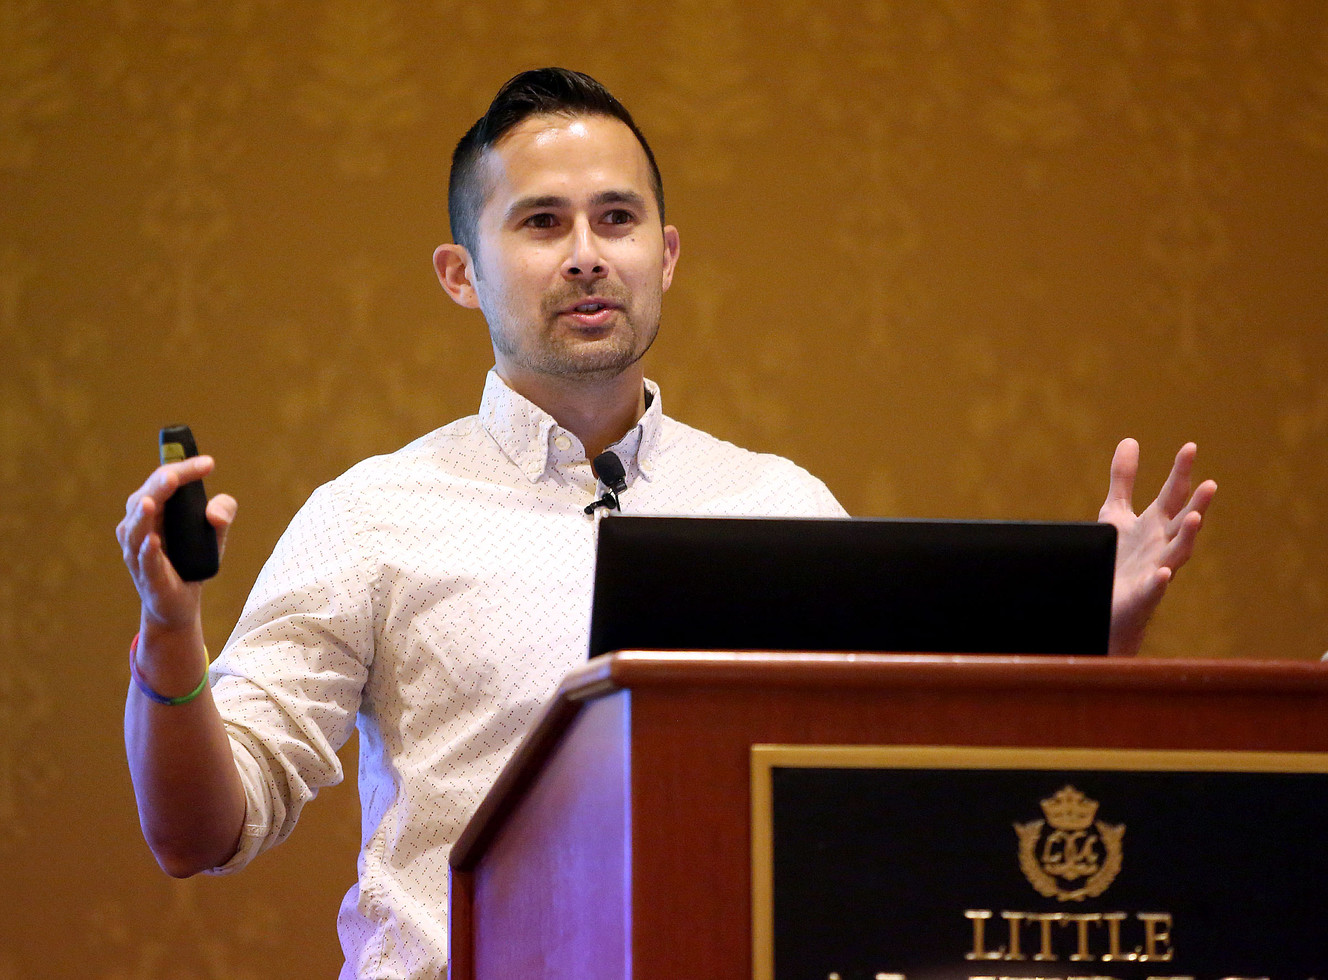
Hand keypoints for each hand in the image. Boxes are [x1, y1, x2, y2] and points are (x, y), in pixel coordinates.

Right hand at [117, 456, 236, 633]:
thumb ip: (222, 513)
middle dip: (161, 485)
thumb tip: (215, 512)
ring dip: (143, 515)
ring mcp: (138, 553)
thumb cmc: (191, 560)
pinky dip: (147, 550)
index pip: (162, 482)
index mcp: (152, 511)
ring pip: (135, 530)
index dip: (183, 470)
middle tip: (176, 475)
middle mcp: (138, 528)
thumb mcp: (214, 533)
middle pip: (144, 499)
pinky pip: (144, 562)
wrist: (179, 602)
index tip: (209, 463)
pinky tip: (153, 540)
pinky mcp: (147, 577)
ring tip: (152, 501)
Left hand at [1098, 439, 1215, 656]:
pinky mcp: (1143, 594)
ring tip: (1195, 518)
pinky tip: (1164, 572)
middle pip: (1182, 521)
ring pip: (1178, 552)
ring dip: (1187, 536)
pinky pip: (1154, 588)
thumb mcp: (1116, 513)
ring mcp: (1157, 569)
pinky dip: (1159, 580)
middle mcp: (1162, 544)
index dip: (1181, 471)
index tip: (1190, 447)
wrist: (1108, 602)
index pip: (1173, 493)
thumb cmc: (1118, 556)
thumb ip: (1124, 479)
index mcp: (1156, 523)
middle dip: (1197, 503)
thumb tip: (1130, 440)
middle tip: (1210, 484)